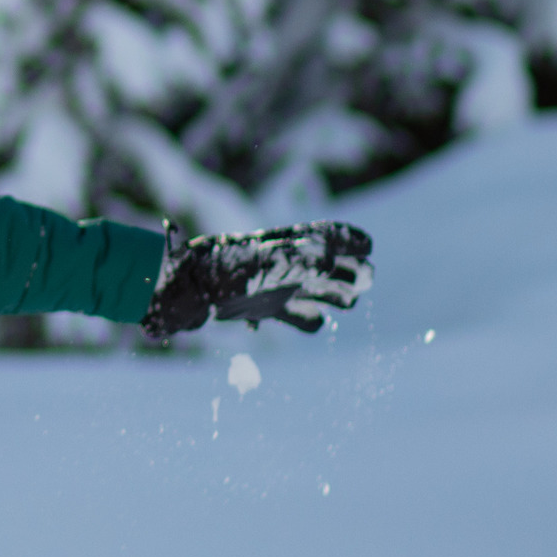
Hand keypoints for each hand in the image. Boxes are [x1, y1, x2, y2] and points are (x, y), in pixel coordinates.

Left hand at [141, 221, 371, 341]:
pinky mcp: (268, 308)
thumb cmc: (226, 268)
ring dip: (337, 295)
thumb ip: (300, 260)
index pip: (329, 235)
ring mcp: (280, 286)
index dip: (351, 238)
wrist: (188, 290)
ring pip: (322, 290)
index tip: (368, 246)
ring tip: (347, 301)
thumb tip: (332, 259)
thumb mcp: (266, 262)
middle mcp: (289, 263)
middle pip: (333, 265)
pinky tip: (315, 321)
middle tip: (363, 282)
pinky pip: (299, 315)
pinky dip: (309, 319)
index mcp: (290, 243)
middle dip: (352, 272)